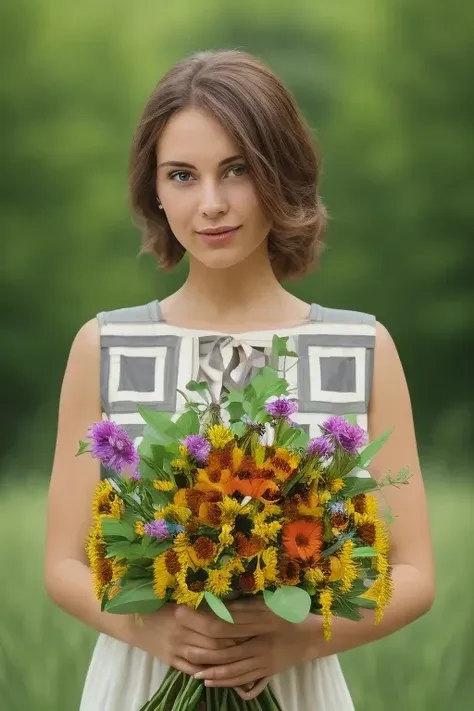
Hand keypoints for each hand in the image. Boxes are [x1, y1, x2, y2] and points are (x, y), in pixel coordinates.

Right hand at [132, 603, 239, 676]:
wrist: (131, 620)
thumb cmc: (157, 605)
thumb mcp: (177, 600)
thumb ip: (197, 605)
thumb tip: (224, 603)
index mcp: (183, 614)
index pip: (213, 624)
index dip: (232, 627)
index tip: (247, 625)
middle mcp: (180, 633)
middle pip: (212, 643)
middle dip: (233, 644)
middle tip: (250, 642)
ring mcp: (174, 649)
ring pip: (204, 658)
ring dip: (222, 659)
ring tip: (239, 656)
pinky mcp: (170, 660)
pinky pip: (190, 669)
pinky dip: (205, 672)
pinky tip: (218, 671)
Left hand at [192, 598, 316, 697]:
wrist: (314, 636)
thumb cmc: (290, 614)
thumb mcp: (269, 604)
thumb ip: (245, 606)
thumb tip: (218, 602)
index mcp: (261, 622)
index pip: (226, 624)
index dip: (203, 620)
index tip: (185, 614)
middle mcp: (261, 644)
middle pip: (226, 650)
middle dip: (203, 651)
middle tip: (183, 649)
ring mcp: (264, 661)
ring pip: (234, 670)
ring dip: (212, 672)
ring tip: (193, 672)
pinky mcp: (267, 671)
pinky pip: (243, 680)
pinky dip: (225, 682)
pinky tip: (211, 681)